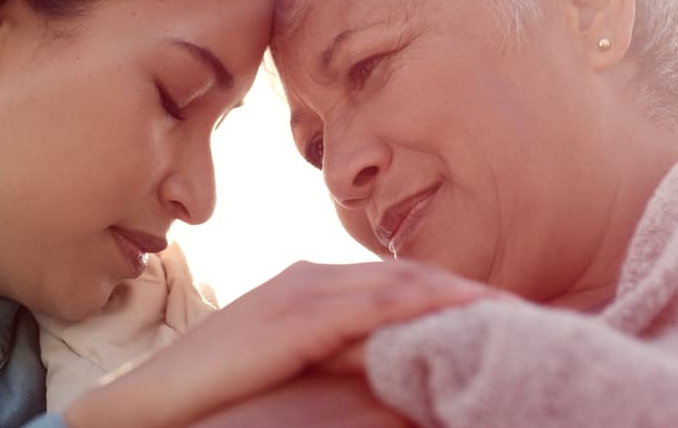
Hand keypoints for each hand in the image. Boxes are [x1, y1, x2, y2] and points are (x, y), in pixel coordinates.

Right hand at [65, 259, 488, 427]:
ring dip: (460, 293)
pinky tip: (462, 310)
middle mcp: (314, 276)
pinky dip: (422, 303)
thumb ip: (339, 359)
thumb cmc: (215, 389)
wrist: (149, 402)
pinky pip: (373, 305)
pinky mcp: (296, 317)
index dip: (452, 294)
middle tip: (528, 309)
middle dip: (469, 290)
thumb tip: (394, 375)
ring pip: (401, 282)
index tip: (502, 313)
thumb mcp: (288, 365)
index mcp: (313, 286)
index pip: (398, 282)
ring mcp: (304, 291)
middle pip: (411, 275)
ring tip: (514, 309)